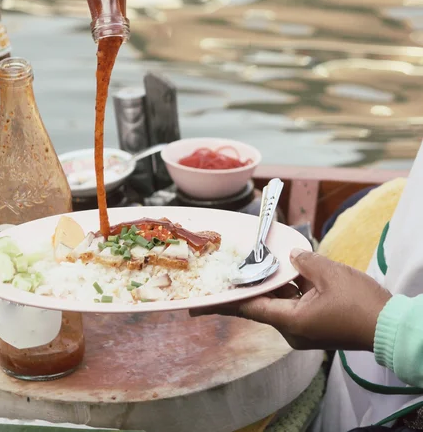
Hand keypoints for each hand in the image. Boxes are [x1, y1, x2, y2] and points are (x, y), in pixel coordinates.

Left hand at [190, 249, 391, 350]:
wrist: (391, 327)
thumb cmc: (361, 303)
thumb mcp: (329, 273)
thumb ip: (302, 261)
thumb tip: (290, 256)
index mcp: (291, 321)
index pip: (247, 309)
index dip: (220, 304)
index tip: (196, 306)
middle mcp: (291, 330)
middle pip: (259, 305)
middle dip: (243, 288)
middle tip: (218, 278)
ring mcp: (302, 330)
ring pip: (277, 303)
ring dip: (269, 285)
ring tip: (252, 266)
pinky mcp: (313, 325)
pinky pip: (292, 305)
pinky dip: (286, 290)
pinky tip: (284, 272)